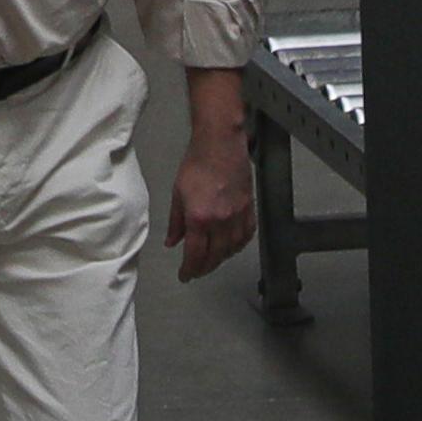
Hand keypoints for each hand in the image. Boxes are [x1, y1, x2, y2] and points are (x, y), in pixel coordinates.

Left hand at [166, 140, 259, 282]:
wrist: (220, 145)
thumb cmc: (196, 164)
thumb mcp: (177, 193)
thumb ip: (175, 222)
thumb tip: (172, 242)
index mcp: (199, 218)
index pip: (195, 254)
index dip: (190, 269)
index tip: (185, 276)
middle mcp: (220, 222)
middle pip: (215, 256)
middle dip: (204, 268)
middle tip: (196, 271)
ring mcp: (237, 216)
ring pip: (232, 249)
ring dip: (220, 259)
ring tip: (211, 260)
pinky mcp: (249, 209)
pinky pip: (246, 236)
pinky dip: (238, 246)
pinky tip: (231, 247)